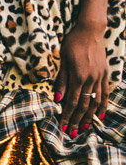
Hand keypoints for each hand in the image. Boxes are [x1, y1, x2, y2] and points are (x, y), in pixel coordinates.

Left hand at [55, 17, 109, 135]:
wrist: (90, 31)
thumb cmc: (72, 43)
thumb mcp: (62, 59)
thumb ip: (61, 80)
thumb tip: (57, 98)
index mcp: (78, 76)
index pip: (72, 102)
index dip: (67, 116)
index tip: (62, 126)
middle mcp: (91, 79)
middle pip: (84, 105)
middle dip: (76, 120)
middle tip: (71, 133)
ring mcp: (100, 78)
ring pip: (95, 102)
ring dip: (89, 117)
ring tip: (83, 129)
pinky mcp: (105, 75)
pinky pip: (105, 94)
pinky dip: (103, 106)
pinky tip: (100, 115)